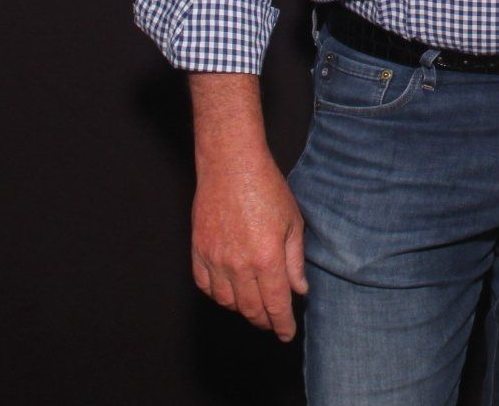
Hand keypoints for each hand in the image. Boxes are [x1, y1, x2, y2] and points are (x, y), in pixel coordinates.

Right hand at [191, 150, 308, 337]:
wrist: (231, 165)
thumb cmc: (266, 188)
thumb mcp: (293, 222)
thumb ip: (295, 261)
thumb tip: (299, 290)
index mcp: (267, 258)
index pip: (276, 305)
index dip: (282, 325)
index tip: (287, 334)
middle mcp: (240, 264)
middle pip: (251, 309)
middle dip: (264, 321)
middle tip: (273, 323)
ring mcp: (216, 259)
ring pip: (227, 302)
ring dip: (242, 310)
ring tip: (253, 307)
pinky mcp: (199, 250)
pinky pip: (205, 286)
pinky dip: (218, 295)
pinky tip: (229, 292)